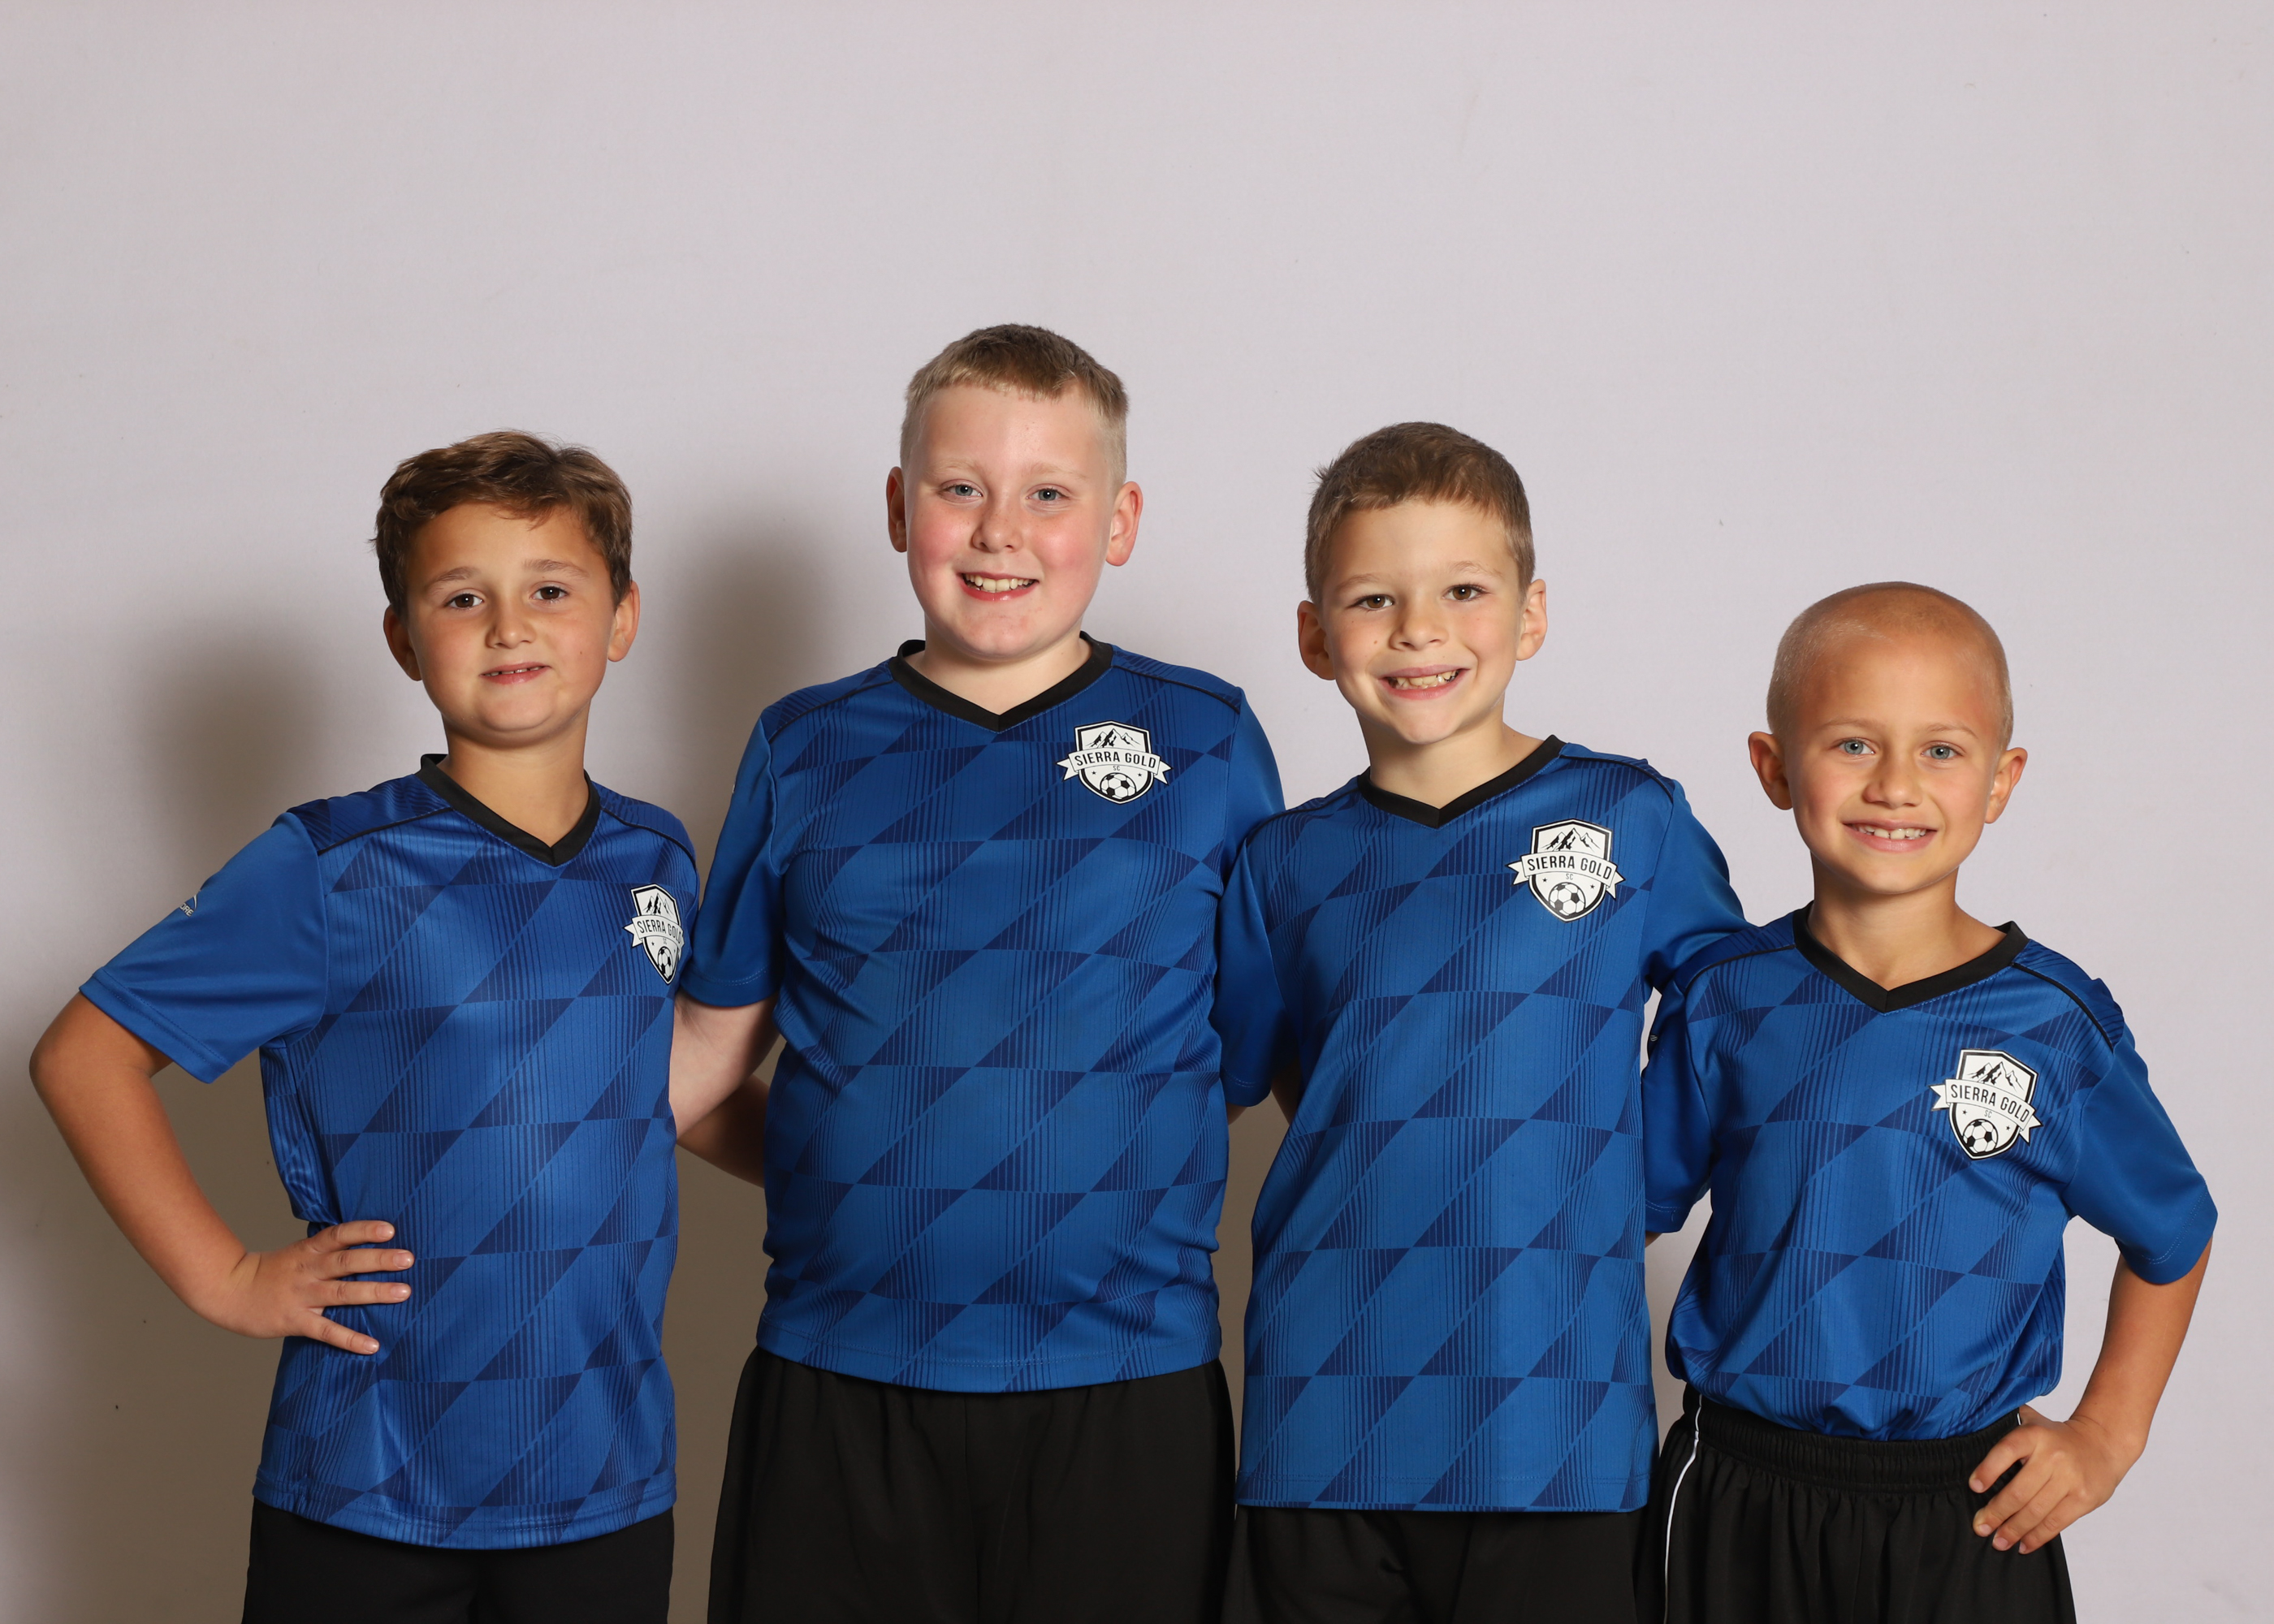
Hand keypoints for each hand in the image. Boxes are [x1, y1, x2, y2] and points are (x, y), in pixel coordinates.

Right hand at [192, 1221, 413, 1354]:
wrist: (229, 1290)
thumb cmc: (272, 1272)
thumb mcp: (299, 1253)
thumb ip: (327, 1251)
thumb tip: (366, 1245)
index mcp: (309, 1251)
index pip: (339, 1235)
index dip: (363, 1231)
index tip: (389, 1229)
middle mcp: (308, 1271)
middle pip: (347, 1262)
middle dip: (379, 1260)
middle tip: (408, 1258)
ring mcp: (302, 1296)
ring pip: (342, 1293)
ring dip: (375, 1292)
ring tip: (404, 1292)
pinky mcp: (295, 1321)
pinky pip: (326, 1331)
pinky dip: (350, 1338)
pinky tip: (372, 1345)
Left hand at [1968, 1404, 2138, 1553]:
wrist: (2102, 1444)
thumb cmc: (2058, 1437)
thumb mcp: (2033, 1422)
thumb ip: (2006, 1426)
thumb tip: (1974, 1430)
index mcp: (2034, 1435)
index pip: (2005, 1451)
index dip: (1988, 1470)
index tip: (1974, 1487)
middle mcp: (2052, 1457)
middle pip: (2019, 1491)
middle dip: (1996, 1513)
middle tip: (1980, 1527)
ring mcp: (2069, 1480)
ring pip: (2036, 1511)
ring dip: (2014, 1530)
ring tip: (1999, 1542)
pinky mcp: (2083, 1499)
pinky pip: (2056, 1522)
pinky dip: (2037, 1536)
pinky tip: (2024, 1545)